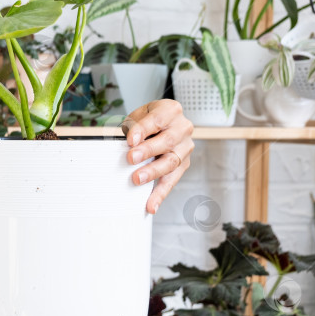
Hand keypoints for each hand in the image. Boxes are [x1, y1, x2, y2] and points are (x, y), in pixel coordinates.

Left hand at [122, 99, 193, 213]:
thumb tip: (129, 142)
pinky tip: (151, 205)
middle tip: (131, 158)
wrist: (164, 123)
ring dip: (153, 172)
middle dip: (148, 151)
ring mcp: (185, 148)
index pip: (157, 120)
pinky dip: (160, 194)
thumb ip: (134, 126)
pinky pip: (171, 180)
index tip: (130, 140)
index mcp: (171, 111)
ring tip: (137, 180)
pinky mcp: (183, 165)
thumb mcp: (139, 115)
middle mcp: (182, 128)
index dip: (143, 130)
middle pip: (167, 141)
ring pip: (171, 162)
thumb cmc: (149, 119)